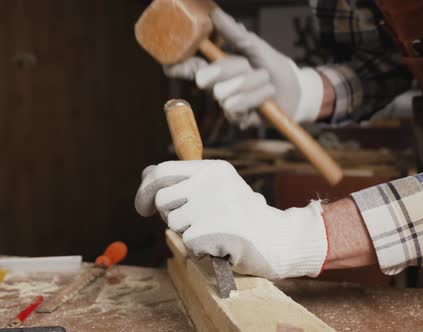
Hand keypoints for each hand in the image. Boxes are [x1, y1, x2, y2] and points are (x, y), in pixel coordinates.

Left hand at [135, 160, 327, 278]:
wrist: (278, 239)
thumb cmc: (244, 216)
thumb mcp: (218, 189)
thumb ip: (185, 181)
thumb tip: (146, 175)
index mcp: (213, 169)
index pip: (163, 170)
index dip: (145, 188)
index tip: (143, 206)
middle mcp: (211, 182)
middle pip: (162, 198)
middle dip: (167, 215)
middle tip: (187, 225)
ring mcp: (211, 205)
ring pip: (173, 222)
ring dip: (188, 233)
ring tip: (214, 232)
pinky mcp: (212, 229)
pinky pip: (187, 242)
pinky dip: (200, 249)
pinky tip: (220, 245)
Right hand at [163, 9, 322, 128]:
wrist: (295, 89)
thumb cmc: (273, 65)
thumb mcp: (255, 45)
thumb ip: (234, 32)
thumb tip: (216, 14)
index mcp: (217, 67)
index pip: (189, 68)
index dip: (178, 67)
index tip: (170, 66)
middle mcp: (217, 86)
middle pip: (206, 79)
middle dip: (230, 69)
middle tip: (247, 65)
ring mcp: (226, 104)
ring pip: (224, 94)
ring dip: (252, 83)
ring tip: (265, 81)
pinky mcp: (238, 119)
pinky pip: (237, 108)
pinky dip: (258, 97)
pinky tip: (266, 96)